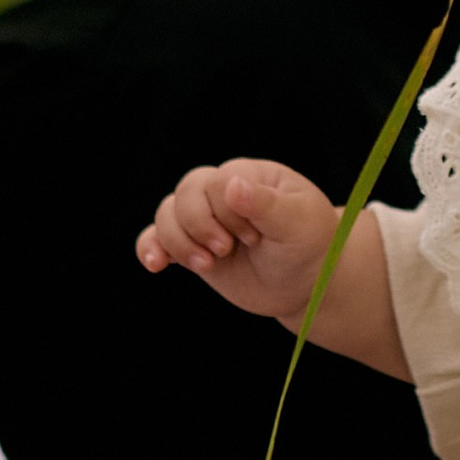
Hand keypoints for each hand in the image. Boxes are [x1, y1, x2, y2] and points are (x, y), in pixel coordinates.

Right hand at [137, 160, 340, 324]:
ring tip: (207, 265)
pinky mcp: (192, 248)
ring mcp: (204, 221)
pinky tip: (156, 265)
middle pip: (184, 196)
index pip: (215, 183)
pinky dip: (150, 249)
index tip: (255, 237)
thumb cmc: (310, 245)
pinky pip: (156, 240)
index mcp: (247, 176)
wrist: (306, 283)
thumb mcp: (298, 223)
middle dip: (199, 227)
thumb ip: (266, 204)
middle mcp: (220, 193)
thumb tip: (232, 184)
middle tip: (227, 250)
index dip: (226, 213)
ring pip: (166, 216)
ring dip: (178, 242)